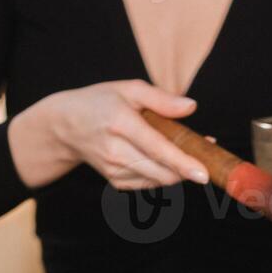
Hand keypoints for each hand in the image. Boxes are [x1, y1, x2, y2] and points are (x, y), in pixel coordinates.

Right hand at [8, 80, 210, 190]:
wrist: (65, 126)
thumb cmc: (101, 102)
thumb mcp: (129, 88)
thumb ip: (161, 98)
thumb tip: (191, 108)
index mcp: (120, 123)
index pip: (157, 148)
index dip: (182, 163)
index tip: (203, 173)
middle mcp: (115, 151)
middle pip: (161, 171)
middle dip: (188, 168)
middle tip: (205, 152)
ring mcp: (114, 170)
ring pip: (159, 180)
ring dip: (178, 170)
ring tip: (183, 149)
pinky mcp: (116, 181)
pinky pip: (150, 183)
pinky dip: (163, 173)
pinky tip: (162, 157)